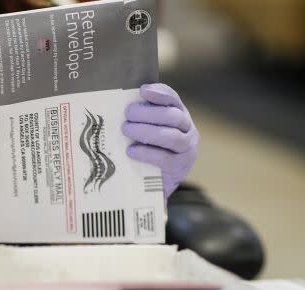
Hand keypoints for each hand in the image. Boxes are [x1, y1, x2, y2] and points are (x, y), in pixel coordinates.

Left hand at [123, 84, 199, 198]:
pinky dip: (146, 153)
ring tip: (126, 130)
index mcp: (179, 115)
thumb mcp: (146, 131)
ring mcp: (186, 149)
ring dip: (146, 131)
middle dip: (148, 113)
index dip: (159, 93)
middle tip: (128, 114)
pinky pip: (165, 158)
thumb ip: (141, 118)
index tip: (142, 90)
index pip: (173, 99)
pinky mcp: (179, 167)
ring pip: (170, 136)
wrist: (156, 184)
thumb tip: (118, 104)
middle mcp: (187, 129)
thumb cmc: (148, 151)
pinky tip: (131, 150)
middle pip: (172, 116)